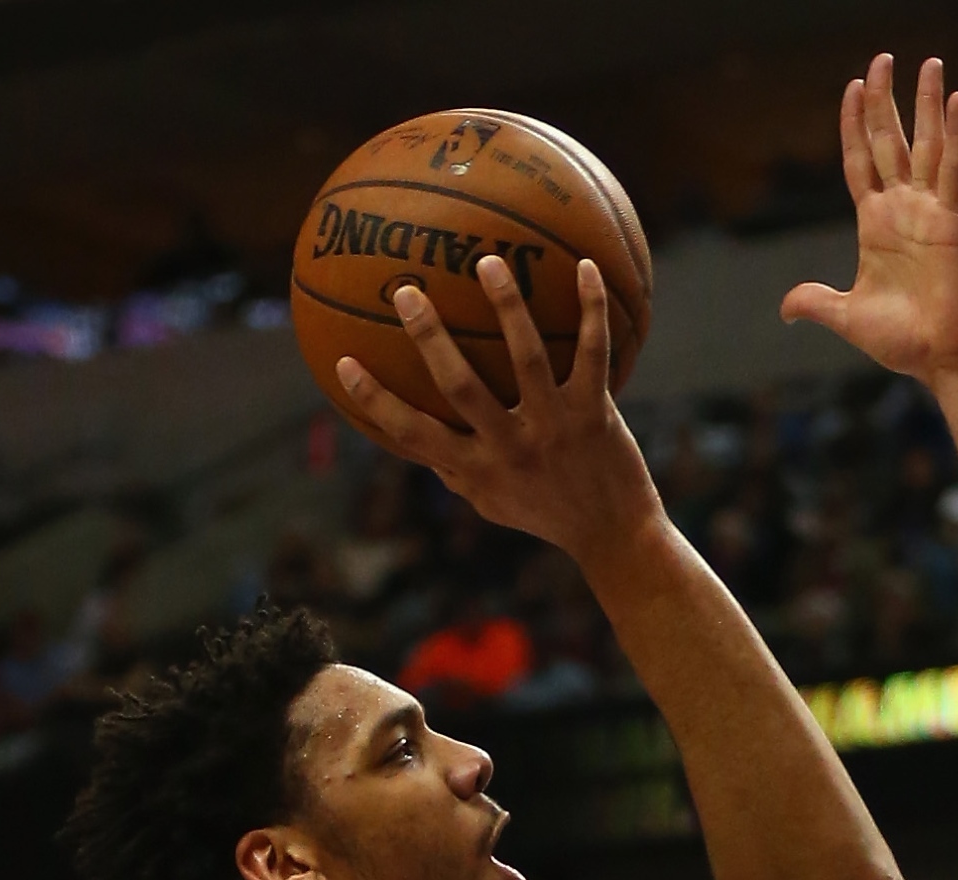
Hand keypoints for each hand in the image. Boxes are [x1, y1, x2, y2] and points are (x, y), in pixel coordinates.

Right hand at [337, 259, 660, 566]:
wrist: (615, 537)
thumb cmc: (546, 513)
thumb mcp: (492, 502)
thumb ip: (455, 469)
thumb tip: (409, 435)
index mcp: (478, 469)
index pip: (415, 435)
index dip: (376, 402)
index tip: (342, 362)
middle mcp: (512, 448)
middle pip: (461, 387)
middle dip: (431, 338)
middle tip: (408, 291)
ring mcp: (554, 429)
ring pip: (528, 360)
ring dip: (508, 307)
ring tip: (488, 263)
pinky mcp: (595, 415)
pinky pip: (594, 353)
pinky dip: (592, 308)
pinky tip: (587, 266)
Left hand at [782, 55, 957, 385]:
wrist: (942, 359)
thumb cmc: (903, 341)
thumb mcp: (848, 317)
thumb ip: (817, 303)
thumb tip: (786, 309)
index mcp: (876, 224)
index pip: (860, 161)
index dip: (854, 125)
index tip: (852, 87)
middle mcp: (903, 209)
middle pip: (890, 140)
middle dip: (885, 99)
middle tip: (882, 58)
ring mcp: (930, 211)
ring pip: (927, 144)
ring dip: (928, 103)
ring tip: (931, 63)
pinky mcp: (955, 220)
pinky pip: (955, 168)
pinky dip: (957, 135)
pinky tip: (956, 101)